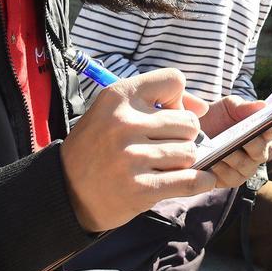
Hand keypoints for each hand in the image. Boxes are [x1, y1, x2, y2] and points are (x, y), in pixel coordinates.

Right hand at [60, 68, 214, 232]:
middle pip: (189, 121)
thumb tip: (203, 108)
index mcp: (118, 97)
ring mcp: (132, 157)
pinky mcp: (140, 188)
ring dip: (184, 160)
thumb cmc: (99, 145)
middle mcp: (124, 124)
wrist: (68, 190)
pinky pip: (189, 181)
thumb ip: (158, 100)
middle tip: (167, 145)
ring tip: (165, 163)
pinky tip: (201, 180)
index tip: (168, 114)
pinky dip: (201, 181)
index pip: (174, 80)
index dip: (178, 98)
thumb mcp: (115, 111)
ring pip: (190, 152)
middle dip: (184, 135)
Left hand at [200, 96, 271, 186]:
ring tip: (222, 149)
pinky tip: (212, 161)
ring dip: (234, 157)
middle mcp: (258, 152)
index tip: (266, 124)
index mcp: (262, 132)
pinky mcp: (230, 180)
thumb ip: (244, 107)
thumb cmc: (217, 117)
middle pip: (261, 151)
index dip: (271, 128)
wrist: (194, 132)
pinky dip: (221, 169)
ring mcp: (246, 168)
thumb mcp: (228, 107)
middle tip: (242, 138)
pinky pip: (230, 177)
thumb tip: (262, 106)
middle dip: (251, 144)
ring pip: (246, 166)